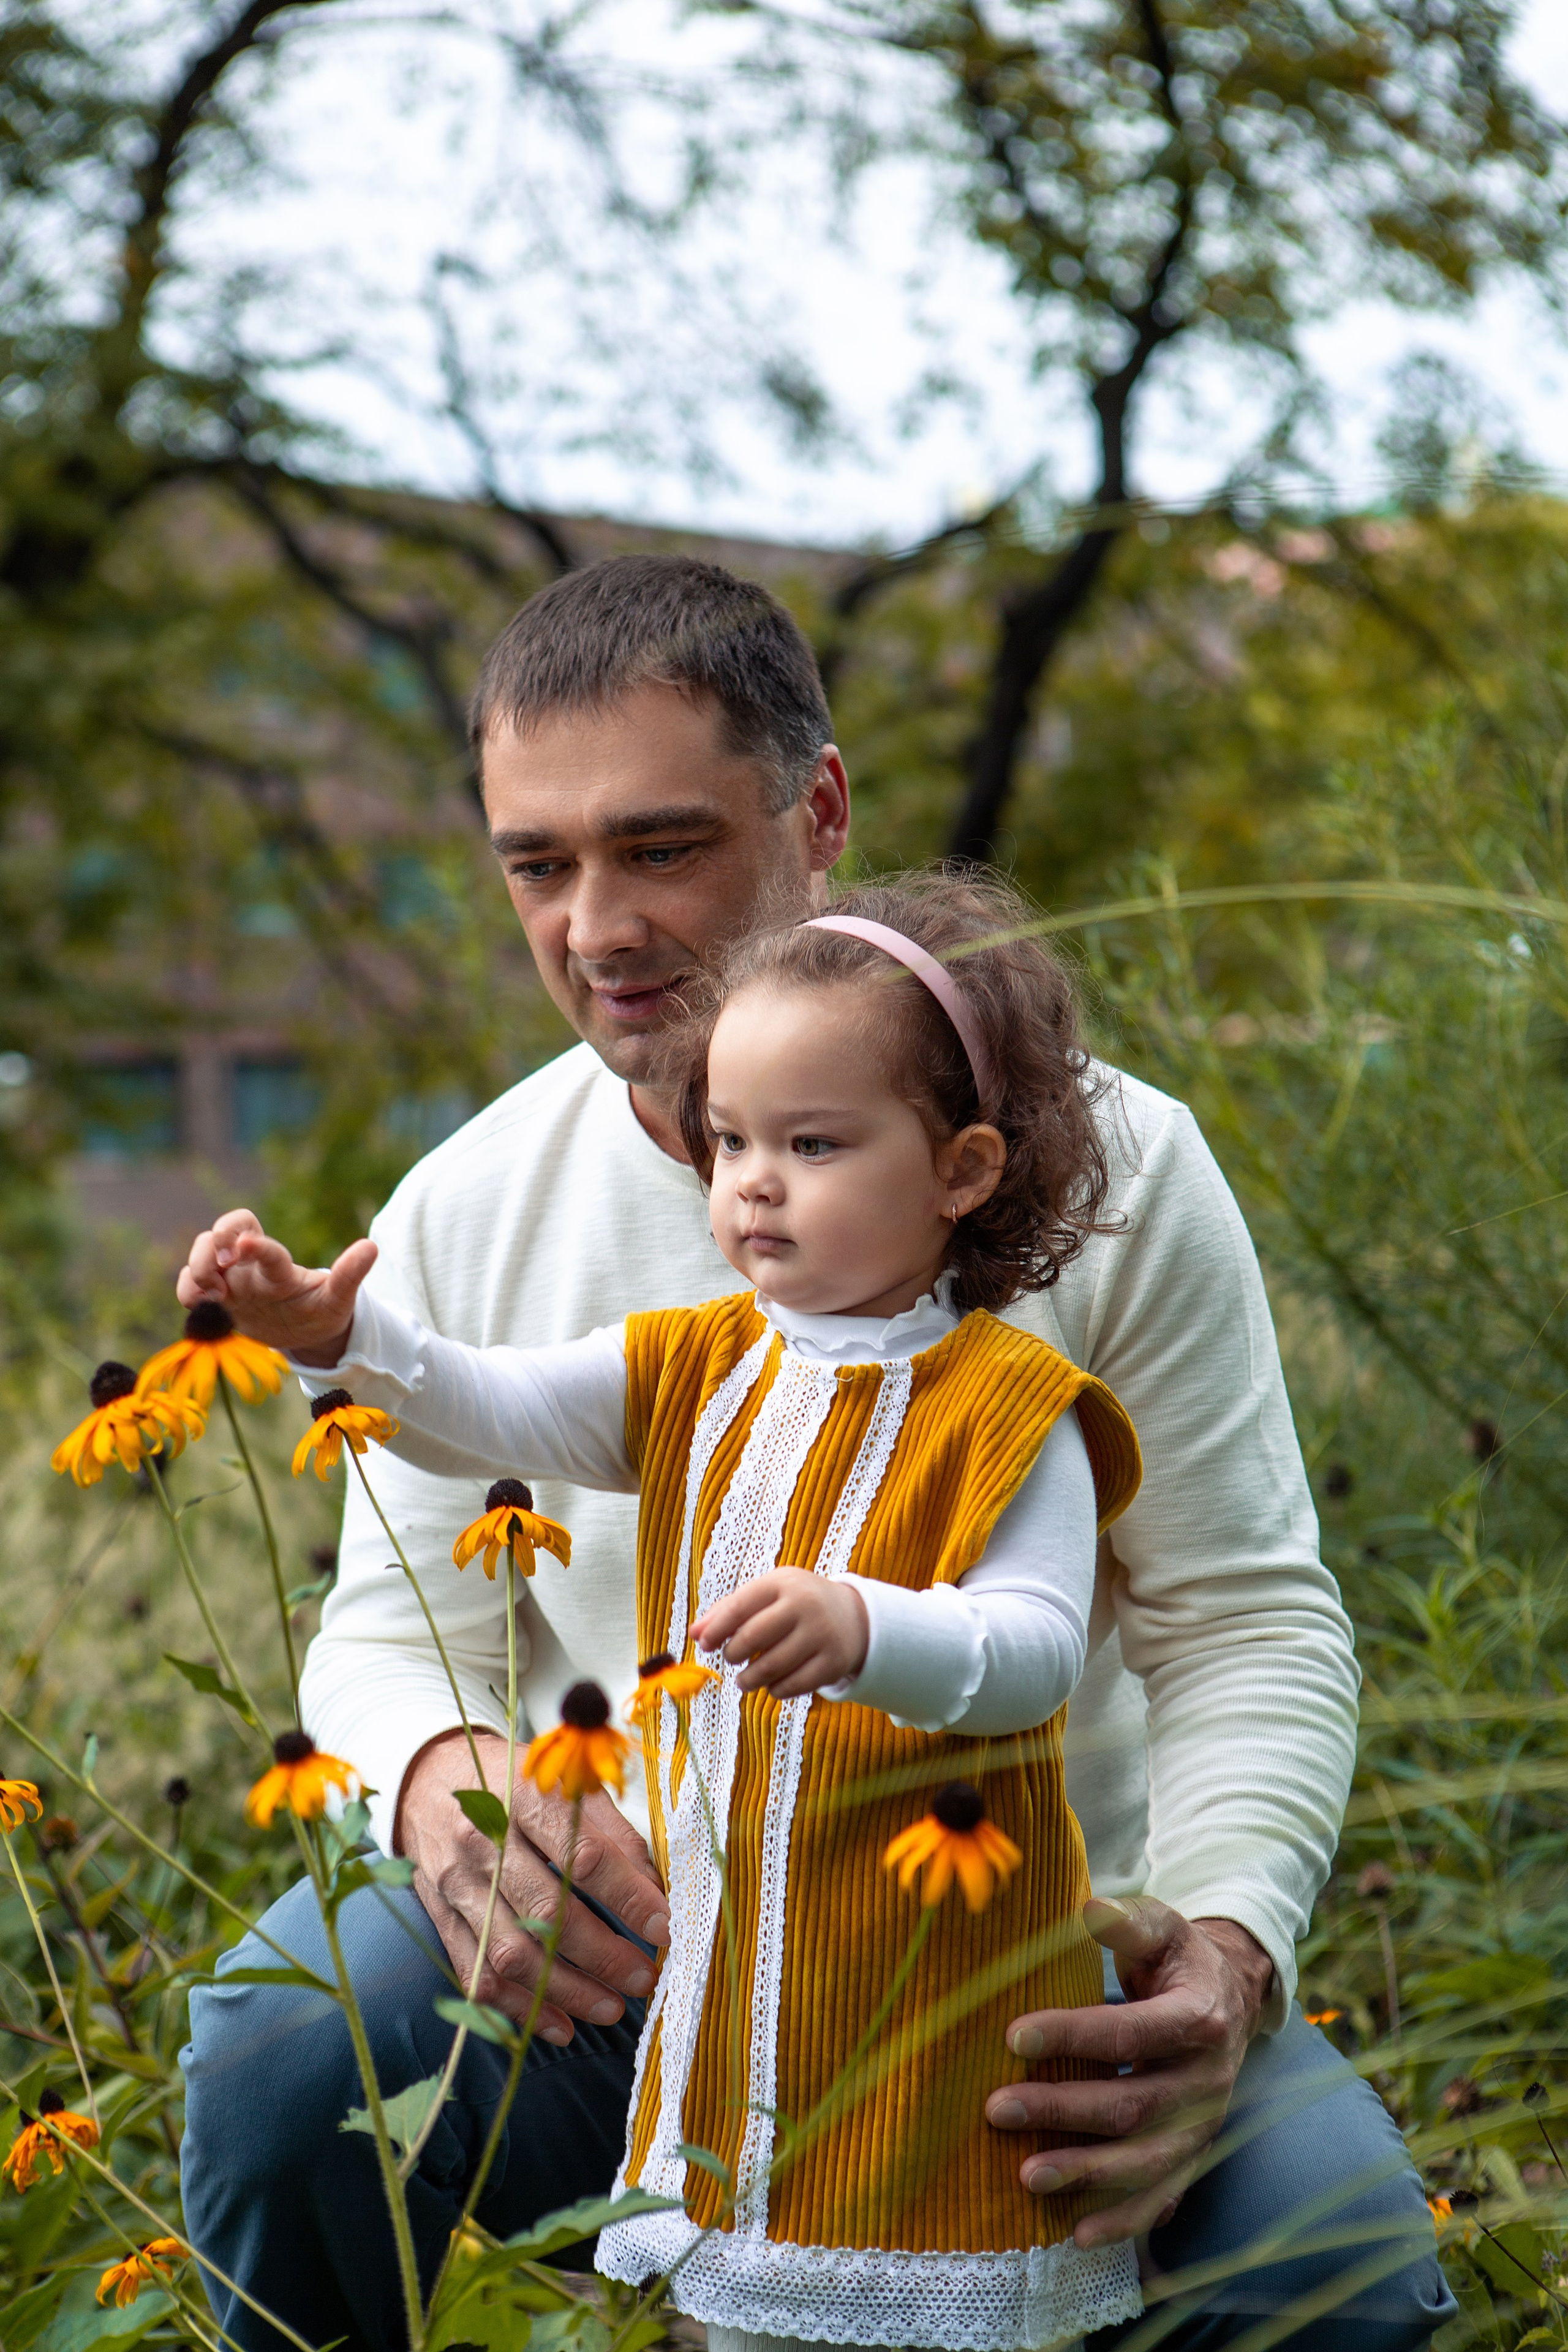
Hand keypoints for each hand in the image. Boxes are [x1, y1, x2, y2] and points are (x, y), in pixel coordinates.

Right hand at [176, 1206, 377, 1367]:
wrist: (308, 1333)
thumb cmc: (323, 1310)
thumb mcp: (338, 1298)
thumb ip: (349, 1275)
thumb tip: (372, 1247)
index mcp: (278, 1265)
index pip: (260, 1241)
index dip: (250, 1240)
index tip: (244, 1247)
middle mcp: (251, 1266)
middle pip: (220, 1233)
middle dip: (211, 1246)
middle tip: (220, 1271)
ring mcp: (232, 1281)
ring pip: (201, 1254)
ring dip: (197, 1268)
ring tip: (213, 1294)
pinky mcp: (219, 1299)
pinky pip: (190, 1285)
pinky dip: (188, 1291)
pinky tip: (200, 1306)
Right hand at [395, 1728, 671, 2046]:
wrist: (426, 1781)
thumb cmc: (513, 1784)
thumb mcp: (566, 1786)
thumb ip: (613, 1832)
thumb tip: (655, 1887)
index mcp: (524, 1798)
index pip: (581, 1855)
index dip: (627, 1895)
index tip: (664, 1926)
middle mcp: (484, 1843)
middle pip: (547, 1912)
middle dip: (604, 1954)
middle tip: (645, 1977)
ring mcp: (457, 1885)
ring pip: (512, 1954)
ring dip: (567, 1990)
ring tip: (613, 2008)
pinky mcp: (441, 1918)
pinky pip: (478, 1975)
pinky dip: (519, 2009)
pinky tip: (560, 2025)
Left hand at [691, 1567, 867, 1697]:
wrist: (853, 1616)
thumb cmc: (795, 1605)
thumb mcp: (767, 1596)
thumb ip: (729, 1611)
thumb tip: (695, 1633)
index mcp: (783, 1582)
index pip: (739, 1606)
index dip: (716, 1629)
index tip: (704, 1645)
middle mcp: (804, 1605)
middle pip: (753, 1637)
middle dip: (733, 1653)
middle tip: (731, 1658)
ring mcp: (822, 1634)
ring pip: (772, 1666)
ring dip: (750, 1679)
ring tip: (745, 1680)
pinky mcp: (833, 1662)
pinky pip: (793, 1685)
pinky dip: (775, 1690)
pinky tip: (771, 1685)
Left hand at [984, 1898, 1274, 2245]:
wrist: (1230, 1999)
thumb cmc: (1178, 1960)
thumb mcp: (1161, 1926)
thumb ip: (1126, 1922)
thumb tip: (1087, 1909)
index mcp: (1198, 2018)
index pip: (1130, 2033)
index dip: (1072, 2036)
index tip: (1013, 2037)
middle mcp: (1207, 2080)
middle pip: (1133, 2104)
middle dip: (1062, 2110)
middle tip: (996, 2109)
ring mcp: (1204, 2125)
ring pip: (1146, 2161)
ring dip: (1087, 2174)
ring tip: (1027, 2176)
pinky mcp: (1194, 2156)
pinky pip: (1162, 2197)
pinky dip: (1123, 2221)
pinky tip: (1078, 2235)